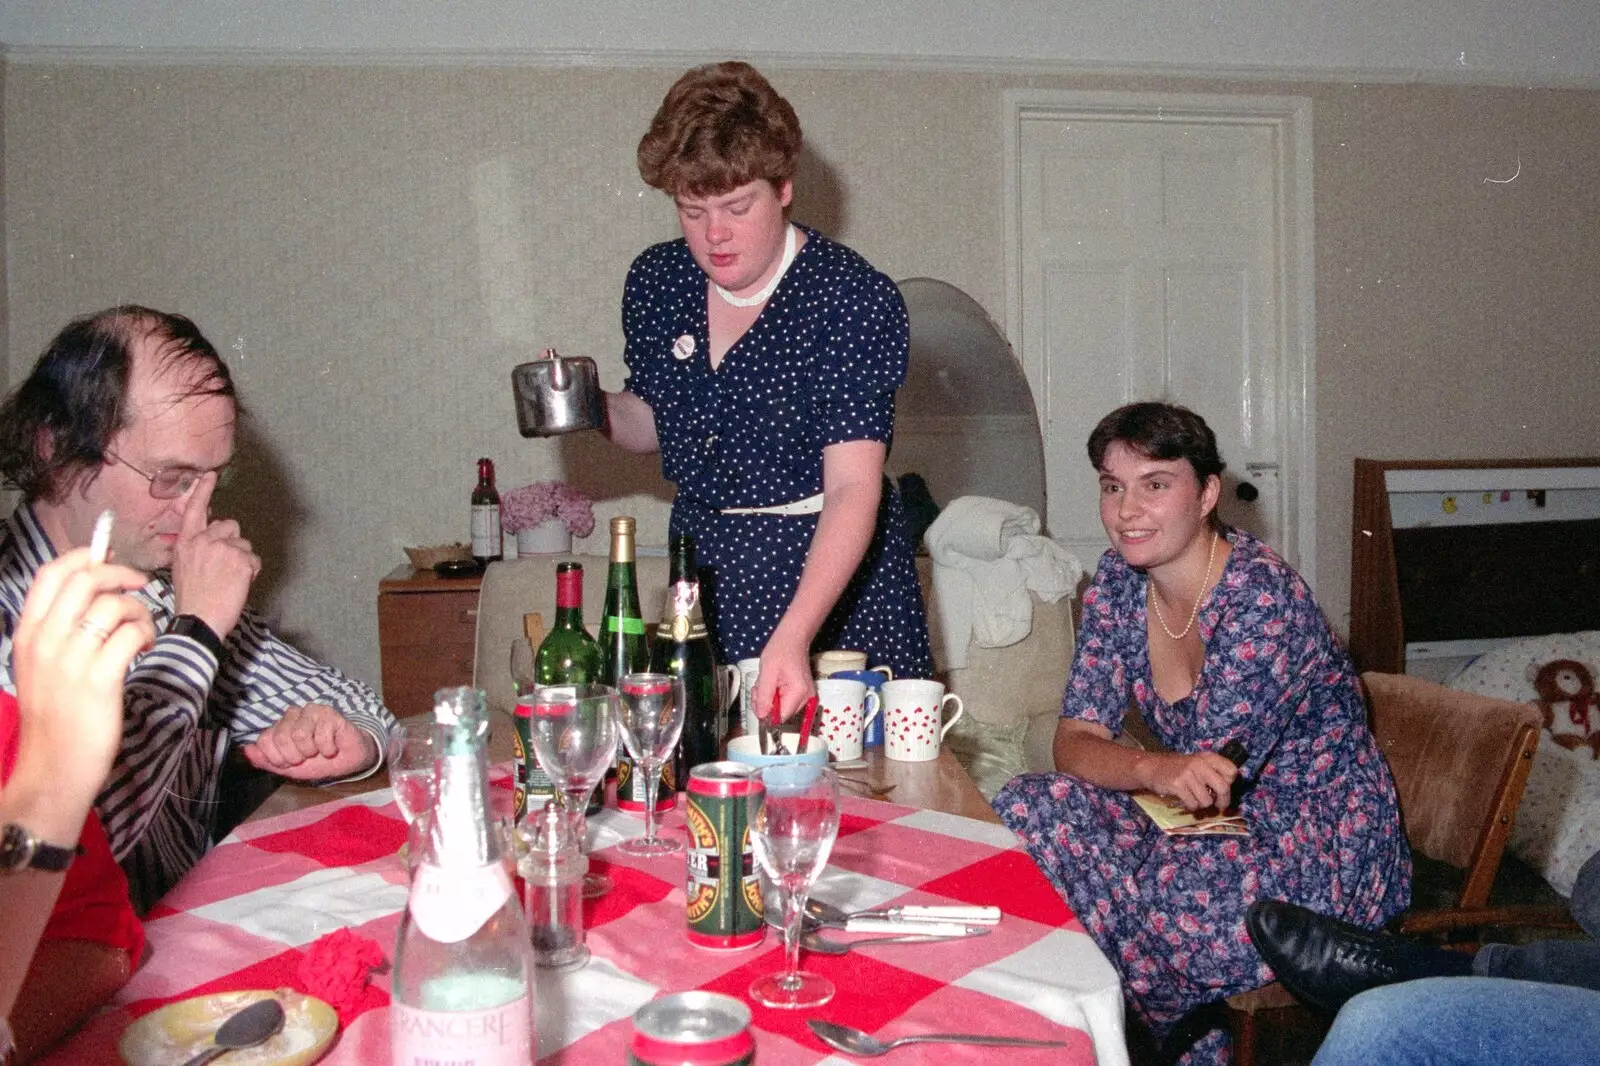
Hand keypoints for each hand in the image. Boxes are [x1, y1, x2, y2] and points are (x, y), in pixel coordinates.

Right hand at [10, 549, 154, 809]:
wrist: (54, 767)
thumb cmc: (55, 716)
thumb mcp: (39, 665)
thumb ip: (57, 629)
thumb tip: (90, 590)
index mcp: (28, 633)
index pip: (51, 574)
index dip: (85, 557)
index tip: (110, 560)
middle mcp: (46, 641)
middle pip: (86, 579)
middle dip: (121, 575)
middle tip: (140, 586)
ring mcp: (71, 660)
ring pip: (113, 604)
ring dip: (139, 610)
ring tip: (141, 630)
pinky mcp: (100, 679)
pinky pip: (131, 633)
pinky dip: (146, 634)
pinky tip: (143, 648)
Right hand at [170, 472, 259, 637]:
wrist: (198, 620)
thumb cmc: (192, 600)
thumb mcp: (184, 568)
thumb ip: (197, 550)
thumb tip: (212, 543)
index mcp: (186, 543)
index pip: (195, 510)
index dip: (202, 491)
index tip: (210, 475)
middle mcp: (204, 541)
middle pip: (230, 527)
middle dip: (232, 543)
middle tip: (224, 567)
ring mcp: (223, 549)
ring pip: (244, 544)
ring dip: (242, 559)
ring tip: (229, 580)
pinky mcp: (240, 560)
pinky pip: (254, 560)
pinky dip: (251, 572)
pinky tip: (238, 585)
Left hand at [241, 703, 378, 780]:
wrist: (348, 761)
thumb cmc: (318, 762)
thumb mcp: (288, 768)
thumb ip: (266, 760)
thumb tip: (246, 750)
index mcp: (279, 727)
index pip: (264, 739)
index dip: (276, 758)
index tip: (290, 762)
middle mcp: (292, 715)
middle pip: (281, 737)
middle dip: (295, 756)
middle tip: (306, 757)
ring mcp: (311, 711)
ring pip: (299, 734)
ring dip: (312, 751)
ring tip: (320, 751)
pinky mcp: (329, 713)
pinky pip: (321, 734)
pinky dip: (327, 748)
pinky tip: (332, 747)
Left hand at [752, 627, 814, 723]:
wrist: (793, 638)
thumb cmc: (781, 650)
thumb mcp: (767, 673)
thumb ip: (764, 696)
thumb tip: (761, 716)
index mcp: (799, 693)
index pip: (780, 718)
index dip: (766, 713)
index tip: (758, 698)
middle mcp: (807, 698)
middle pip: (781, 714)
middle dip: (766, 704)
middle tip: (759, 687)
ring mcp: (806, 696)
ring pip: (782, 708)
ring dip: (769, 699)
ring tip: (765, 682)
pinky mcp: (803, 693)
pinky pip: (785, 701)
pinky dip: (776, 695)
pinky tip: (772, 683)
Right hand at [1141, 750, 1238, 811]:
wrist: (1153, 767)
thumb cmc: (1179, 768)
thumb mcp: (1198, 763)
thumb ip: (1214, 773)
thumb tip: (1227, 796)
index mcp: (1208, 757)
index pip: (1232, 771)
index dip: (1229, 783)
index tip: (1220, 788)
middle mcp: (1200, 763)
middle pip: (1223, 788)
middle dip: (1222, 801)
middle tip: (1217, 805)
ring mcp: (1188, 774)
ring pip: (1207, 801)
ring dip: (1201, 804)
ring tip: (1194, 798)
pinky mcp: (1178, 785)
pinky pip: (1193, 804)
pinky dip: (1190, 806)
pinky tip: (1185, 800)